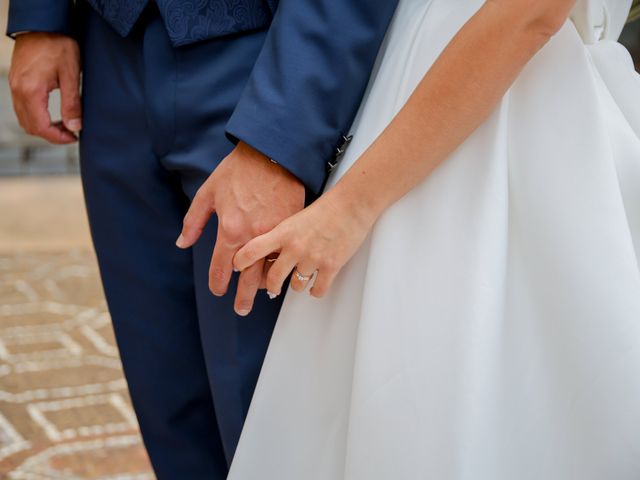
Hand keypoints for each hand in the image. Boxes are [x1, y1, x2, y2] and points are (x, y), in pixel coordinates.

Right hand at [9, 32, 81, 143]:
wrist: (42, 24)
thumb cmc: (58, 45)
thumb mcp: (70, 75)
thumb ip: (72, 104)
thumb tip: (74, 127)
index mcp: (31, 91)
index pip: (41, 127)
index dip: (58, 138)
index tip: (74, 137)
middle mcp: (18, 90)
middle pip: (30, 126)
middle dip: (51, 135)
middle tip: (71, 133)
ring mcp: (14, 86)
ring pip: (24, 118)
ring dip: (42, 127)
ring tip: (63, 125)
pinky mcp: (16, 82)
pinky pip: (22, 108)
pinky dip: (36, 116)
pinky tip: (52, 114)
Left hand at [177, 141, 305, 315]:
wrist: (271, 153)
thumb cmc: (238, 170)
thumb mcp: (208, 193)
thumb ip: (194, 221)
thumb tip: (183, 243)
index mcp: (230, 230)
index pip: (221, 268)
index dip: (218, 283)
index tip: (218, 290)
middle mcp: (253, 237)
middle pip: (247, 278)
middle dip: (242, 297)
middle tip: (241, 310)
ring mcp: (274, 234)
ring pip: (270, 269)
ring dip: (265, 284)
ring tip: (262, 293)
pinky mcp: (290, 226)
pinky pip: (285, 253)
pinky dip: (281, 265)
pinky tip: (279, 270)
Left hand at [233, 188, 375, 300]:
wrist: (352, 204)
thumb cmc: (326, 205)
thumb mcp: (293, 213)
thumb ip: (279, 231)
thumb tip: (267, 246)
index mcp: (282, 231)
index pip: (252, 250)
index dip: (241, 262)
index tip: (238, 268)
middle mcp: (295, 247)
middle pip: (273, 278)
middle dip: (271, 287)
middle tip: (272, 289)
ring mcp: (313, 258)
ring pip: (296, 286)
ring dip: (297, 285)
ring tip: (300, 280)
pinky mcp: (331, 266)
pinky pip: (317, 290)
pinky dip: (316, 290)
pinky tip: (316, 284)